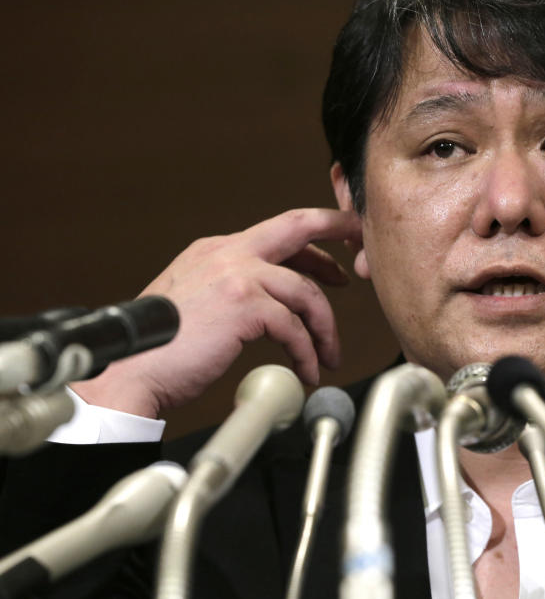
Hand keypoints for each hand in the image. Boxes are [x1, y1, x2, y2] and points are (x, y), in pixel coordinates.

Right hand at [71, 208, 361, 418]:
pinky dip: (307, 352)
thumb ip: (232, 292)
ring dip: (324, 328)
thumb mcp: (197, 303)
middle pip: (298, 226)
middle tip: (363, 258)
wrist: (128, 371)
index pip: (279, 233)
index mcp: (216, 250)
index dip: (314, 243)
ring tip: (328, 356)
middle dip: (339, 230)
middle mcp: (227, 253)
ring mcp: (236, 274)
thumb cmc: (161, 349)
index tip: (336, 258)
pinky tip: (307, 371)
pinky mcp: (244, 305)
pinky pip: (294, 327)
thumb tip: (272, 305)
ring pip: (306, 291)